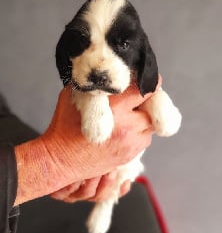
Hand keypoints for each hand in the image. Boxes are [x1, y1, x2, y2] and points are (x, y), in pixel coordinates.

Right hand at [15, 80, 159, 204]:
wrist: (60, 159)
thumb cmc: (64, 126)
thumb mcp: (75, 94)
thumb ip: (96, 83)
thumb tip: (109, 72)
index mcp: (115, 107)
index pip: (145, 90)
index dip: (150, 82)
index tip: (150, 79)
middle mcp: (127, 125)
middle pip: (153, 107)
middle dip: (147, 100)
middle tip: (138, 97)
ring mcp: (130, 143)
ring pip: (151, 124)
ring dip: (144, 117)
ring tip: (130, 115)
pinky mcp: (130, 156)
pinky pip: (145, 139)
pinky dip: (139, 132)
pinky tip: (125, 129)